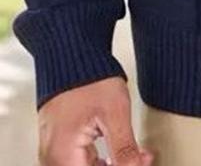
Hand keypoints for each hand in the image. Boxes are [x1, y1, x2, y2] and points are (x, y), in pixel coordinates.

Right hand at [37, 75, 153, 165]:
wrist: (72, 52)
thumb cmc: (88, 77)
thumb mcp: (115, 113)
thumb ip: (124, 149)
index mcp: (63, 156)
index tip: (140, 163)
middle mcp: (54, 158)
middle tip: (141, 159)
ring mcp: (55, 150)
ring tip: (137, 156)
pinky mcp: (60, 142)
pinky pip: (80, 161)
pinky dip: (102, 160)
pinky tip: (119, 152)